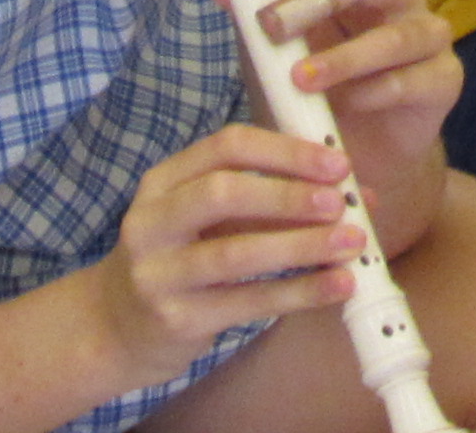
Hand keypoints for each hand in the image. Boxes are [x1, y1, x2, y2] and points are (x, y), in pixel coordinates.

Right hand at [94, 121, 370, 377]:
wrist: (118, 329)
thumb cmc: (182, 259)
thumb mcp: (211, 220)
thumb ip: (274, 201)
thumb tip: (357, 196)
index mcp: (164, 181)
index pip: (227, 146)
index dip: (285, 151)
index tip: (336, 163)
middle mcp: (151, 221)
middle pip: (223, 193)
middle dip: (288, 195)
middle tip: (339, 203)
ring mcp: (157, 273)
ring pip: (235, 253)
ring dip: (301, 246)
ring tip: (350, 244)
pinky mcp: (174, 320)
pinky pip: (246, 303)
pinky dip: (298, 292)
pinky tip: (335, 286)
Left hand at [217, 0, 459, 174]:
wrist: (356, 159)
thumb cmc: (314, 94)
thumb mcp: (271, 55)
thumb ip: (246, 14)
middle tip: (273, 29)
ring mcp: (426, 35)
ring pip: (394, 32)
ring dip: (344, 56)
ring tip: (301, 80)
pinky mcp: (444, 78)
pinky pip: (413, 78)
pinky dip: (376, 90)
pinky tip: (347, 106)